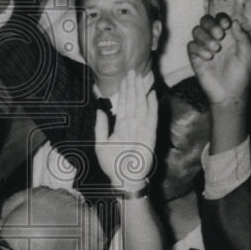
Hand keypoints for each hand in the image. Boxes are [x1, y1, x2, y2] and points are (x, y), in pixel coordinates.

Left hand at [94, 70, 157, 190]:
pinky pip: (151, 118)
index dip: (124, 90)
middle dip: (132, 86)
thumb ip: (101, 126)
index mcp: (121, 126)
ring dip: (140, 91)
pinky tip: (151, 95)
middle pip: (133, 101)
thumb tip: (99, 109)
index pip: (124, 104)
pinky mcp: (149, 135)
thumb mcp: (101, 143)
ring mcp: (141, 128)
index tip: (124, 77)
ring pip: (141, 106)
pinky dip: (152, 106)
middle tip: (133, 71)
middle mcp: (132, 124)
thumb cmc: (112, 164)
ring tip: (140, 78)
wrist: (123, 178)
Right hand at [188, 14, 250, 106]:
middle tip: (219, 35)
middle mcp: (215, 39)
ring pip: (197, 31)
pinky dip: (199, 49)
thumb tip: (234, 21)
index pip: (220, 19)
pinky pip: (191, 46)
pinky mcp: (195, 58)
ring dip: (205, 37)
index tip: (226, 25)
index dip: (221, 18)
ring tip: (215, 50)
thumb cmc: (241, 76)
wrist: (230, 93)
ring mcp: (204, 48)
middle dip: (211, 25)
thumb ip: (242, 37)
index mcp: (229, 36)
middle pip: (205, 21)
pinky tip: (208, 58)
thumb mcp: (247, 55)